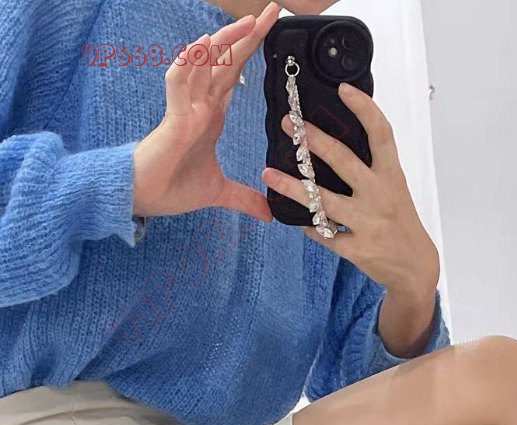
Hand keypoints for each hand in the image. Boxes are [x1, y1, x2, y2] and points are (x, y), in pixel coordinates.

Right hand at [132, 3, 279, 220]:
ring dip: (226, 40)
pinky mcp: (173, 119)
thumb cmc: (172, 187)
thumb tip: (268, 212)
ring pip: (205, 64)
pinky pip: (178, 83)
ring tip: (251, 20)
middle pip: (227, 61)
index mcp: (212, 115)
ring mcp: (186, 108)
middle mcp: (201, 104)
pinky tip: (202, 46)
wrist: (144, 199)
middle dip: (249, 36)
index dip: (252, 52)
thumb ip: (243, 198)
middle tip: (272, 10)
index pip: (235, 75)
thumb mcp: (218, 192)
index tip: (272, 33)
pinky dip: (188, 63)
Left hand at [262, 83, 439, 304]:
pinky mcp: (357, 249)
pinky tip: (295, 218)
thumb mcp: (394, 189)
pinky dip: (308, 226)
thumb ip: (371, 168)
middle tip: (290, 124)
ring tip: (268, 174)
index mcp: (391, 176)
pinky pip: (323, 234)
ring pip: (323, 201)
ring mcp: (368, 224)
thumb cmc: (400, 222)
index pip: (381, 134)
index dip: (364, 109)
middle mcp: (380, 196)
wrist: (414, 266)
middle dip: (312, 139)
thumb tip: (336, 140)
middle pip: (343, 160)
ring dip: (292, 187)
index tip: (342, 89)